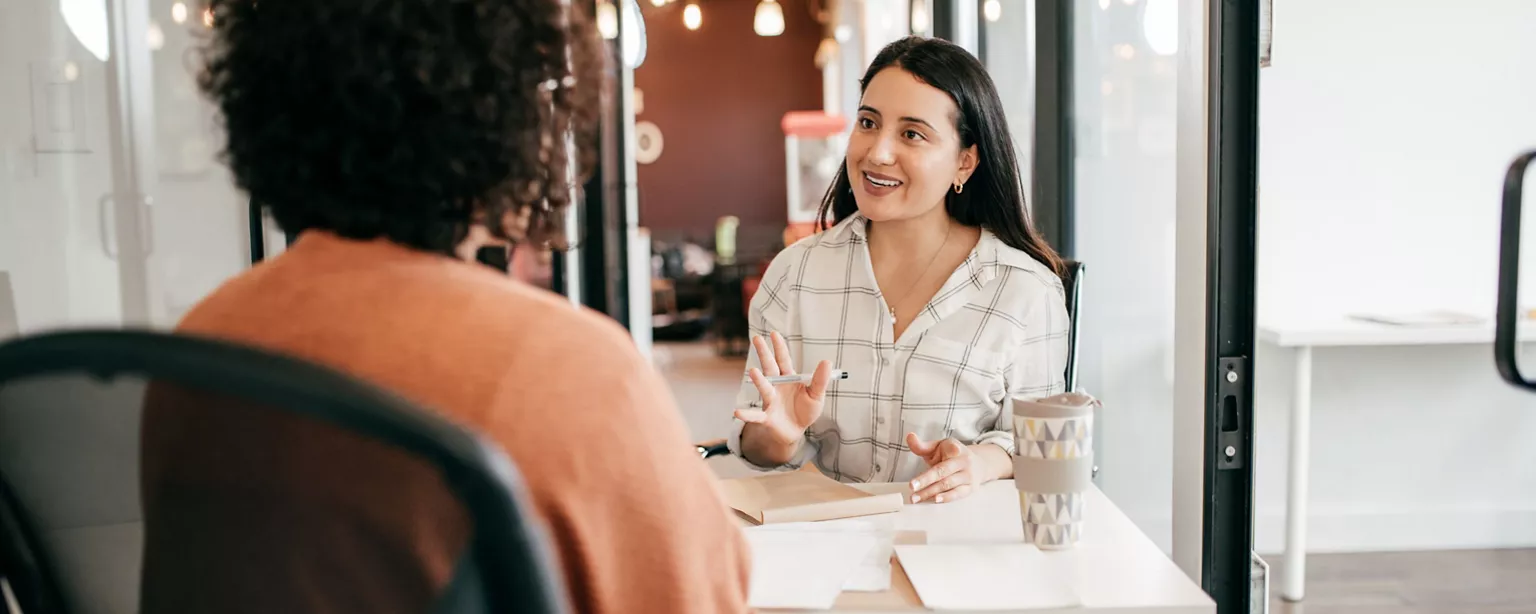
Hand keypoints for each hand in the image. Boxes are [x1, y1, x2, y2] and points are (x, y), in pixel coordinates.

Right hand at [733, 332, 833, 448]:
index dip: (779, 347)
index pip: (784, 359)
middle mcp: (777, 386)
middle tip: (756, 338)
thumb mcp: (816, 394)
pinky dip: (747, 414)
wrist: (796, 431)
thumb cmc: (805, 410)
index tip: (774, 333)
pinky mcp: (767, 417)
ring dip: (759, 380)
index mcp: (789, 378)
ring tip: (753, 371)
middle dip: (764, 353)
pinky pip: (756, 416)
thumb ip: (820, 379)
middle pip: (770, 367)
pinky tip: (737, 412)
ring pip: (764, 388)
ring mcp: (771, 401)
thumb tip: (827, 361)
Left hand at [905, 434, 995, 503]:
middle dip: (926, 480)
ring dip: (930, 492)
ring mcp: (968, 475)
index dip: (938, 455)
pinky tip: (934, 500)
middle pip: (942, 472)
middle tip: (911, 487)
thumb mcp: (939, 446)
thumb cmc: (952, 454)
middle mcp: (964, 462)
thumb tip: (910, 436)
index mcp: (955, 448)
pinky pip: (957, 494)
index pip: (943, 454)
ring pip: (948, 484)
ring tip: (915, 498)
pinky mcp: (970, 488)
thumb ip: (923, 445)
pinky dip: (946, 498)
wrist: (979, 464)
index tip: (927, 459)